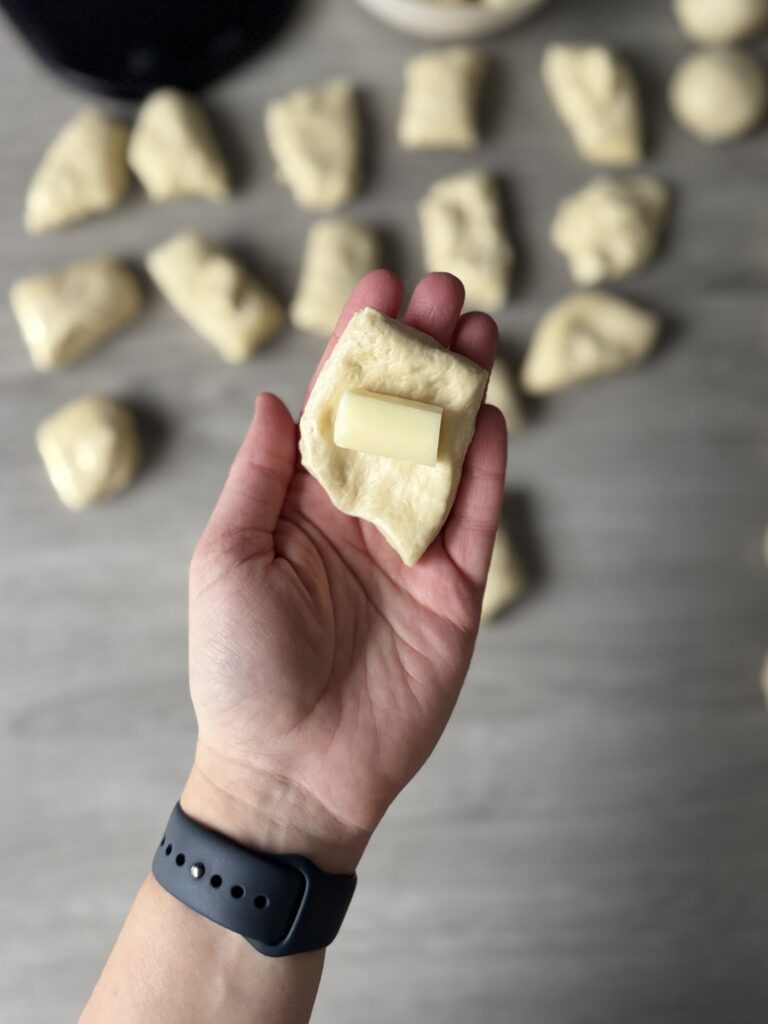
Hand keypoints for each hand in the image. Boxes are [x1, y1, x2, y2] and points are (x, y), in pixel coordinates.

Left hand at [183, 272, 506, 873]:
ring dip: (461, 393)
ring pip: (444, 455)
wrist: (292, 770)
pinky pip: (475, 518)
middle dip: (420, 353)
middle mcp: (359, 516)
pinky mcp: (452, 592)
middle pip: (398, 418)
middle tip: (443, 286)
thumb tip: (274, 397)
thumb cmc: (240, 669)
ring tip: (476, 328)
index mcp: (300, 504)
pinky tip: (491, 413)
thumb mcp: (226, 559)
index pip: (335, 408)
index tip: (376, 284)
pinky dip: (485, 467)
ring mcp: (410, 552)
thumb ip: (258, 478)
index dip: (355, 347)